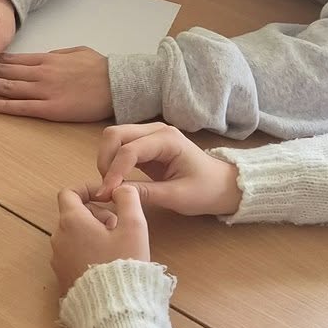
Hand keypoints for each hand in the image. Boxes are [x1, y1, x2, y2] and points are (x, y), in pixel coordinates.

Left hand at [0, 46, 112, 121]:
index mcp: (47, 59)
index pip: (12, 59)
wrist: (117, 84)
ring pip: (9, 88)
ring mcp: (44, 91)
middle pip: (5, 72)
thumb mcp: (76, 52)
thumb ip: (56, 55)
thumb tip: (44, 57)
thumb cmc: (100, 68)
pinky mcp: (51, 109)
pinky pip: (22, 108)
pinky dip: (3, 106)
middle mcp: (41, 73)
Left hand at [51, 184, 151, 294]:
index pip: (69, 193)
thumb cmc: (123, 263)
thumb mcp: (134, 226)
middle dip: (96, 214)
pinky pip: (72, 255)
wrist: (112, 308)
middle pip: (73, 215)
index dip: (88, 190)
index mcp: (71, 221)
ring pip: (73, 236)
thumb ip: (128, 199)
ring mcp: (57, 260)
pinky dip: (86, 251)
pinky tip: (106, 264)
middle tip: (118, 226)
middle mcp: (58, 238)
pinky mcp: (61, 278)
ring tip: (115, 247)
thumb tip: (120, 188)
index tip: (107, 198)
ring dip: (92, 234)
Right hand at [93, 122, 242, 216]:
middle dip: (105, 160)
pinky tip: (116, 182)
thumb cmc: (205, 190)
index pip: (129, 150)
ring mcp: (149, 136)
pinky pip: (119, 148)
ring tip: (111, 186)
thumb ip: (144, 193)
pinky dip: (112, 163)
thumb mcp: (177, 197)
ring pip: (113, 139)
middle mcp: (156, 130)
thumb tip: (111, 193)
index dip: (114, 172)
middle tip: (107, 188)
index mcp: (168, 139)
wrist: (222, 185)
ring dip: (107, 161)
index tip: (106, 194)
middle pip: (114, 134)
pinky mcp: (145, 146)